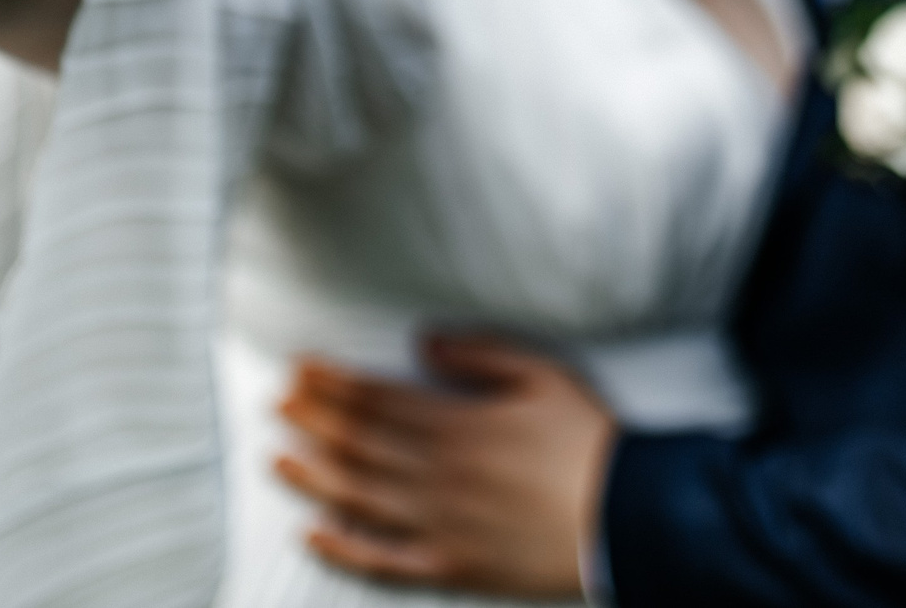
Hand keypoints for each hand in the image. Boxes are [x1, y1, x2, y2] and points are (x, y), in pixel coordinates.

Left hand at [275, 334, 614, 597]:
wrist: (627, 517)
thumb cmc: (588, 442)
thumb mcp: (541, 374)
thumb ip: (478, 353)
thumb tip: (421, 340)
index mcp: (458, 423)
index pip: (376, 398)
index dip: (333, 383)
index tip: (302, 369)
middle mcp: (438, 474)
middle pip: (357, 443)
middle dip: (313, 420)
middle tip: (279, 403)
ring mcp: (439, 524)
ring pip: (357, 497)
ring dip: (313, 474)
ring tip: (278, 457)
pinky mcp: (450, 566)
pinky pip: (382, 560)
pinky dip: (342, 548)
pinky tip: (313, 532)